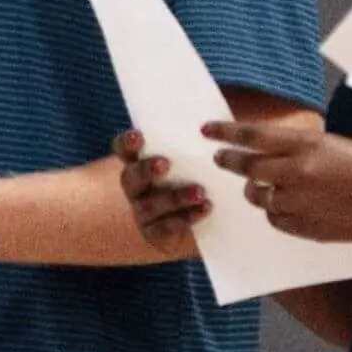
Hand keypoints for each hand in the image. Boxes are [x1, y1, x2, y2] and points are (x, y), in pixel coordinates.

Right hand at [113, 129, 207, 255]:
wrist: (217, 226)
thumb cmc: (209, 182)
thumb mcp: (206, 160)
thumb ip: (204, 143)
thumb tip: (226, 116)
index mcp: (143, 162)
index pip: (124, 149)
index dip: (127, 143)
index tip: (141, 136)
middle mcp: (138, 188)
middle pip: (130, 177)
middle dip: (146, 170)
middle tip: (166, 164)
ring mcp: (143, 212)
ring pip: (147, 205)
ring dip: (172, 197)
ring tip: (200, 192)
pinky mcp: (155, 234)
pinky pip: (162, 228)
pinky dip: (183, 219)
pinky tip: (204, 210)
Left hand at [205, 114, 351, 245]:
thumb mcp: (329, 144)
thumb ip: (293, 146)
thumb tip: (258, 146)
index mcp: (307, 145)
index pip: (253, 136)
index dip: (225, 132)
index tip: (206, 129)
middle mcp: (298, 172)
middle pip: (247, 167)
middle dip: (228, 161)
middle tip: (219, 158)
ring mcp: (300, 202)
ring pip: (257, 196)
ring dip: (254, 189)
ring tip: (261, 185)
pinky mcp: (305, 227)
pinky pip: (274, 219)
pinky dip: (275, 212)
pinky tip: (286, 206)